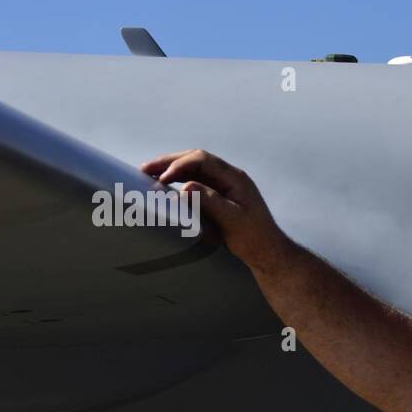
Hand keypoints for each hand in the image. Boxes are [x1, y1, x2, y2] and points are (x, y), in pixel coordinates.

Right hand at [140, 149, 293, 272]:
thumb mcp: (233, 221)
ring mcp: (223, 185)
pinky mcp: (218, 195)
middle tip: (145, 168)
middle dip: (169, 162)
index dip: (180, 165)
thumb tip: (186, 187)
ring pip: (193, 169)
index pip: (203, 160)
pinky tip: (163, 185)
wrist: (266, 251)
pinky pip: (194, 180)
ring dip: (170, 169)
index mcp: (235, 178)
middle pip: (195, 159)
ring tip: (147, 173)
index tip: (162, 178)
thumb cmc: (254, 237)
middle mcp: (229, 177)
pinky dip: (177, 180)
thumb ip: (211, 202)